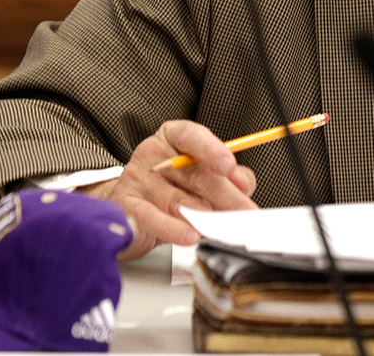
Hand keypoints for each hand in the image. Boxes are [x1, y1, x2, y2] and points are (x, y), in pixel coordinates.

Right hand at [85, 120, 256, 258]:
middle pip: (194, 174)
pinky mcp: (127, 206)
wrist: (128, 212)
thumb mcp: (198, 176)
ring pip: (178, 200)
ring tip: (223, 227)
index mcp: (171, 138)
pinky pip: (153, 218)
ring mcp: (136, 179)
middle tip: (246, 212)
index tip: (229, 165)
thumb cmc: (167, 190)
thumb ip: (225, 176)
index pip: (191, 136)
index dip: (212, 149)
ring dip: (205, 216)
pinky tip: (189, 236)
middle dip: (226, 195)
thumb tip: (243, 183)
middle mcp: (153, 155)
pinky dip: (173, 229)